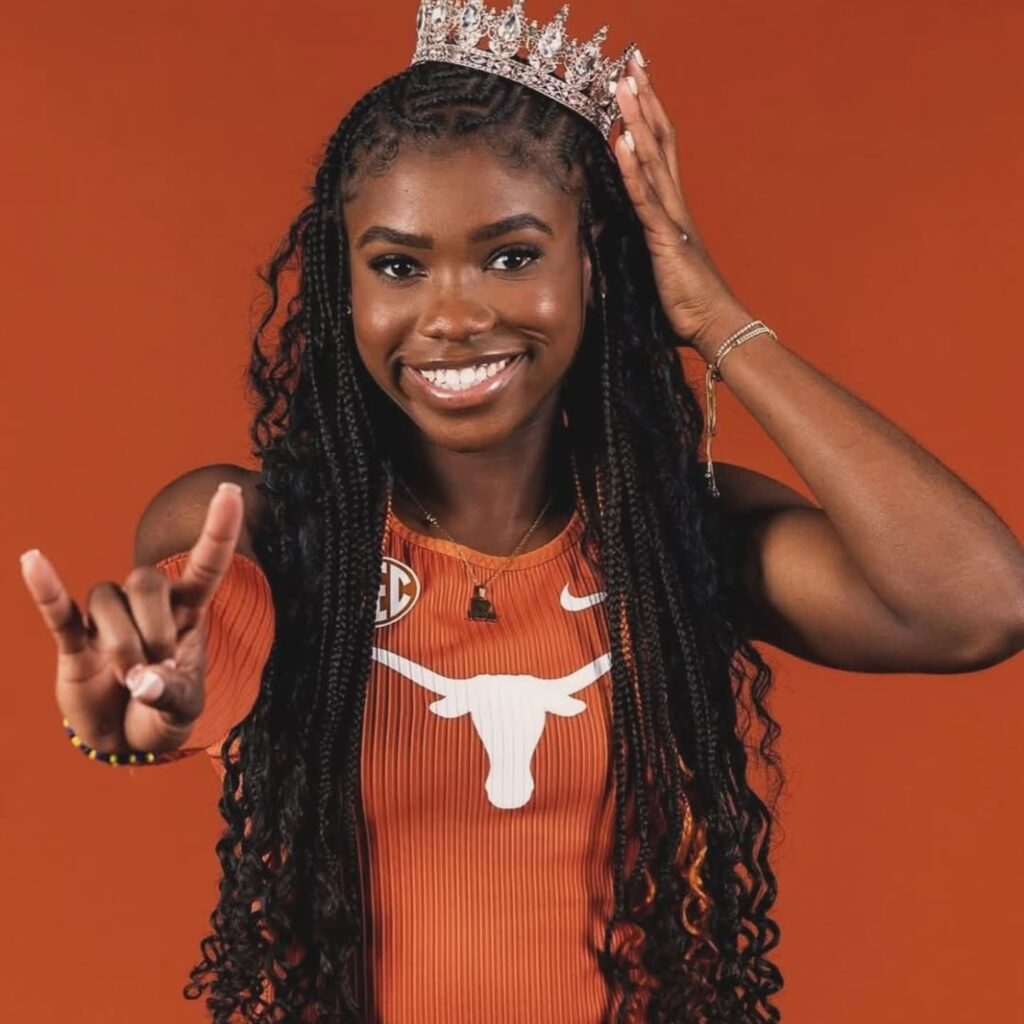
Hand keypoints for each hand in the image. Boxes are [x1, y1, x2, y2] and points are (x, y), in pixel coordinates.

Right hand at [19, 483, 244, 754]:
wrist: (126, 740)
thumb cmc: (163, 712)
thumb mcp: (184, 710)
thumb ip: (171, 694)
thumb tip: (142, 681)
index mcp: (188, 611)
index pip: (206, 563)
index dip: (218, 530)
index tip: (231, 491)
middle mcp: (148, 606)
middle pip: (145, 580)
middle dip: (155, 628)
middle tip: (158, 669)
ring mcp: (109, 622)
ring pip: (106, 599)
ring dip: (121, 643)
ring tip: (128, 678)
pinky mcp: (75, 642)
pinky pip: (59, 611)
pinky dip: (47, 590)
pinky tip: (32, 561)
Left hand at [612, 52, 754, 358]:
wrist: (715, 326)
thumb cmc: (687, 305)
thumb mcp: (653, 269)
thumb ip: (637, 248)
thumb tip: (609, 240)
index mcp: (672, 210)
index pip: (659, 150)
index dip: (647, 115)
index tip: (634, 82)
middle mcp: (675, 205)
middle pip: (659, 139)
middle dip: (644, 99)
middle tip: (631, 61)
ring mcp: (671, 219)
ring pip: (652, 158)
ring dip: (636, 119)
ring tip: (622, 82)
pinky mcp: (665, 239)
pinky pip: (645, 197)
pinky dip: (632, 167)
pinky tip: (621, 139)